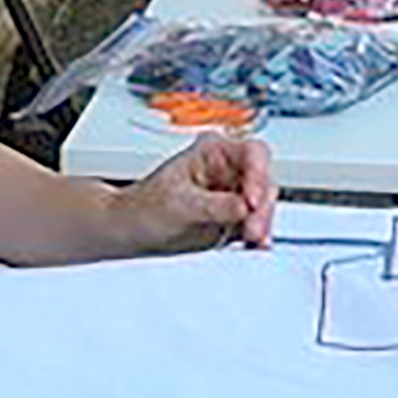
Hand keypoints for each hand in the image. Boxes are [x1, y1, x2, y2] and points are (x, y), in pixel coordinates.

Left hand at [113, 131, 275, 253]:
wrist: (132, 232)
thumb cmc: (145, 207)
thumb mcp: (180, 204)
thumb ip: (216, 205)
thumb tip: (245, 208)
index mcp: (212, 152)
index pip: (252, 154)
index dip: (259, 175)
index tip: (252, 201)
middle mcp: (227, 170)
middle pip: (263, 181)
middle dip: (262, 207)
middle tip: (252, 229)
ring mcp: (233, 195)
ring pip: (264, 206)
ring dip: (262, 224)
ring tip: (252, 240)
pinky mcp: (235, 219)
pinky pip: (257, 225)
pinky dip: (259, 236)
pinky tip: (255, 245)